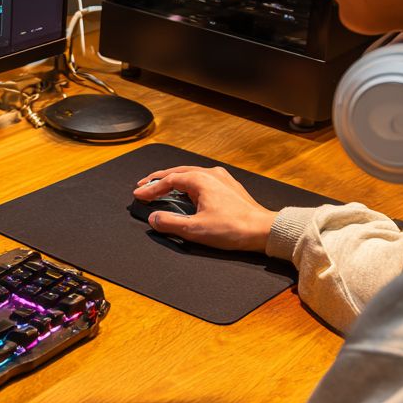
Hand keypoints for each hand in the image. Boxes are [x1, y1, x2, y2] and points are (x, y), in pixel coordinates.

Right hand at [133, 165, 277, 251]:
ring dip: (174, 181)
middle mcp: (211, 174)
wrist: (263, 230)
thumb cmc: (233, 228)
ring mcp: (222, 179)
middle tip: (144, 186)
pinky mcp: (230, 187)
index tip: (138, 195)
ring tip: (162, 188)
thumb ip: (170, 223)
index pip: (168, 180)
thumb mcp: (195, 229)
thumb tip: (153, 218)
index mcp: (201, 180)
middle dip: (159, 180)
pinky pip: (203, 180)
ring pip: (191, 174)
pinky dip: (188, 184)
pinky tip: (187, 192)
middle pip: (178, 172)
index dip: (151, 188)